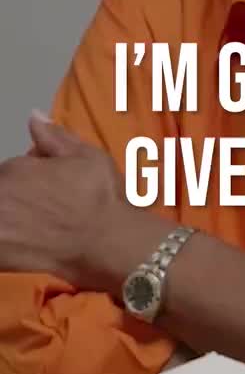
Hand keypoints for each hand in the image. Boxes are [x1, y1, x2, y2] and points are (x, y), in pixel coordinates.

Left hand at [0, 112, 126, 287]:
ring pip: (1, 216)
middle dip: (16, 199)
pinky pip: (0, 246)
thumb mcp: (86, 156)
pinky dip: (9, 242)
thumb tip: (34, 116)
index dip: (27, 180)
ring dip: (12, 219)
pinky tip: (27, 243)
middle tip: (44, 210)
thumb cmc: (99, 196)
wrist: (105, 243)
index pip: (8, 172)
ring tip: (36, 228)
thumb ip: (54, 136)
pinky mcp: (0, 256)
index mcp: (14, 169)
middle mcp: (0, 196)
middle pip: (2, 193)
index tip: (46, 189)